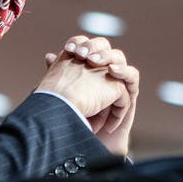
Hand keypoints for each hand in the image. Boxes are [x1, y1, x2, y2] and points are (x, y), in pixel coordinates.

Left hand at [38, 36, 139, 154]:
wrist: (88, 139)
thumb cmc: (74, 117)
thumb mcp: (63, 95)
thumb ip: (59, 75)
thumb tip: (49, 56)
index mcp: (86, 66)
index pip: (85, 44)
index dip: (78, 42)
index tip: (68, 49)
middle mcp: (102, 70)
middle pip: (103, 46)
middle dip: (94, 47)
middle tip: (83, 54)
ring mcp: (117, 80)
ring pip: (119, 58)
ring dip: (109, 57)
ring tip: (96, 62)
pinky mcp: (130, 92)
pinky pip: (132, 76)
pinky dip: (124, 73)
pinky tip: (113, 73)